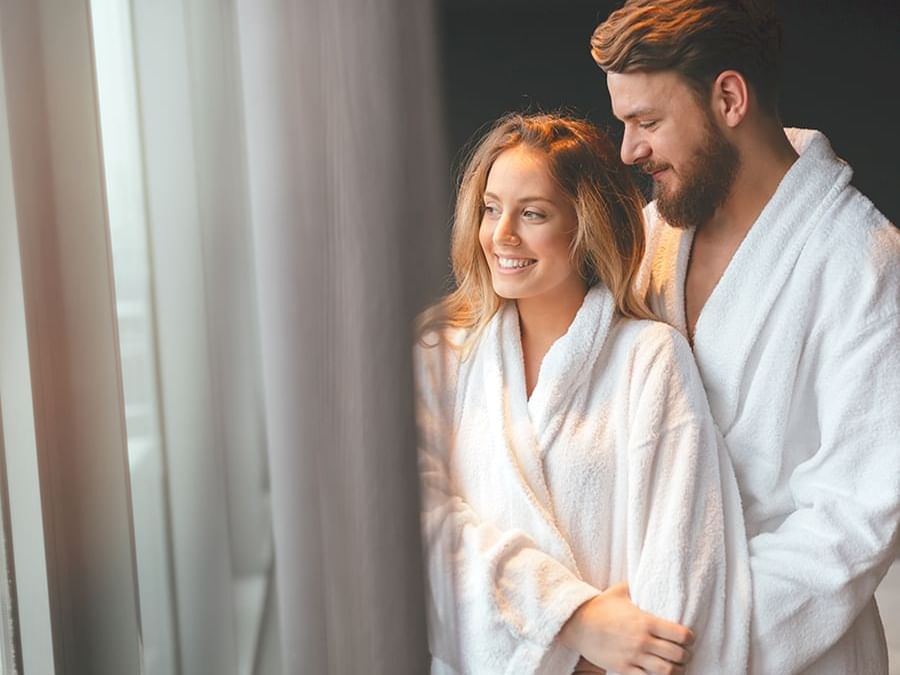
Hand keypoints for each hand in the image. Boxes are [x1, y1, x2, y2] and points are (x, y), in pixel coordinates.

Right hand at [559, 582, 693, 674]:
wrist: (576, 625)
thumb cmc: (599, 607)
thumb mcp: (619, 591)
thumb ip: (636, 586)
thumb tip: (648, 577)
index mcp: (645, 621)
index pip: (680, 634)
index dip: (690, 638)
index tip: (689, 638)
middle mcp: (642, 641)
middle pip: (678, 655)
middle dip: (686, 656)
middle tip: (685, 653)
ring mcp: (633, 657)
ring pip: (667, 671)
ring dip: (676, 670)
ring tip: (675, 666)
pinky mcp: (623, 669)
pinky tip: (658, 673)